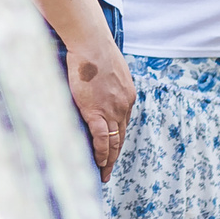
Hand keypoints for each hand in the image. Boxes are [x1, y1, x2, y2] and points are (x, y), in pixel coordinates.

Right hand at [66, 41, 136, 178]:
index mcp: (127, 96)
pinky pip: (102, 138)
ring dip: (109, 160)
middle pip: (121, 137)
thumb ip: (107, 84)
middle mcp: (123, 107)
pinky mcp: (96, 112)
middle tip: (109, 169)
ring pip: (113, 142)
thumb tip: (98, 89)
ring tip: (104, 173)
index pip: (123, 124)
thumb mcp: (109, 69)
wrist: (91, 44)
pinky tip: (98, 162)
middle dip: (115, 155)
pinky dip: (101, 152)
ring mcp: (111, 110)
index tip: (112, 149)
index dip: (117, 139)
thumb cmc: (95, 51)